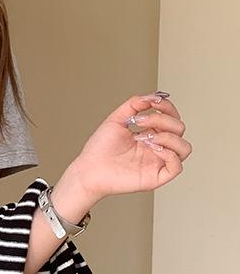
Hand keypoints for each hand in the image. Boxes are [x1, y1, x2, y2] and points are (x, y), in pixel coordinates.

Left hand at [73, 93, 192, 201]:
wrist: (89, 168)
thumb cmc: (99, 148)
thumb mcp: (116, 119)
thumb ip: (134, 104)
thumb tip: (153, 96)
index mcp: (150, 134)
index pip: (172, 118)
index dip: (167, 107)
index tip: (153, 102)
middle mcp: (157, 147)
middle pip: (179, 129)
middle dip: (162, 120)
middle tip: (139, 122)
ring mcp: (158, 162)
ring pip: (184, 147)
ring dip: (168, 137)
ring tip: (145, 138)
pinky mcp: (156, 177)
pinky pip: (177, 166)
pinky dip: (168, 154)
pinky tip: (151, 148)